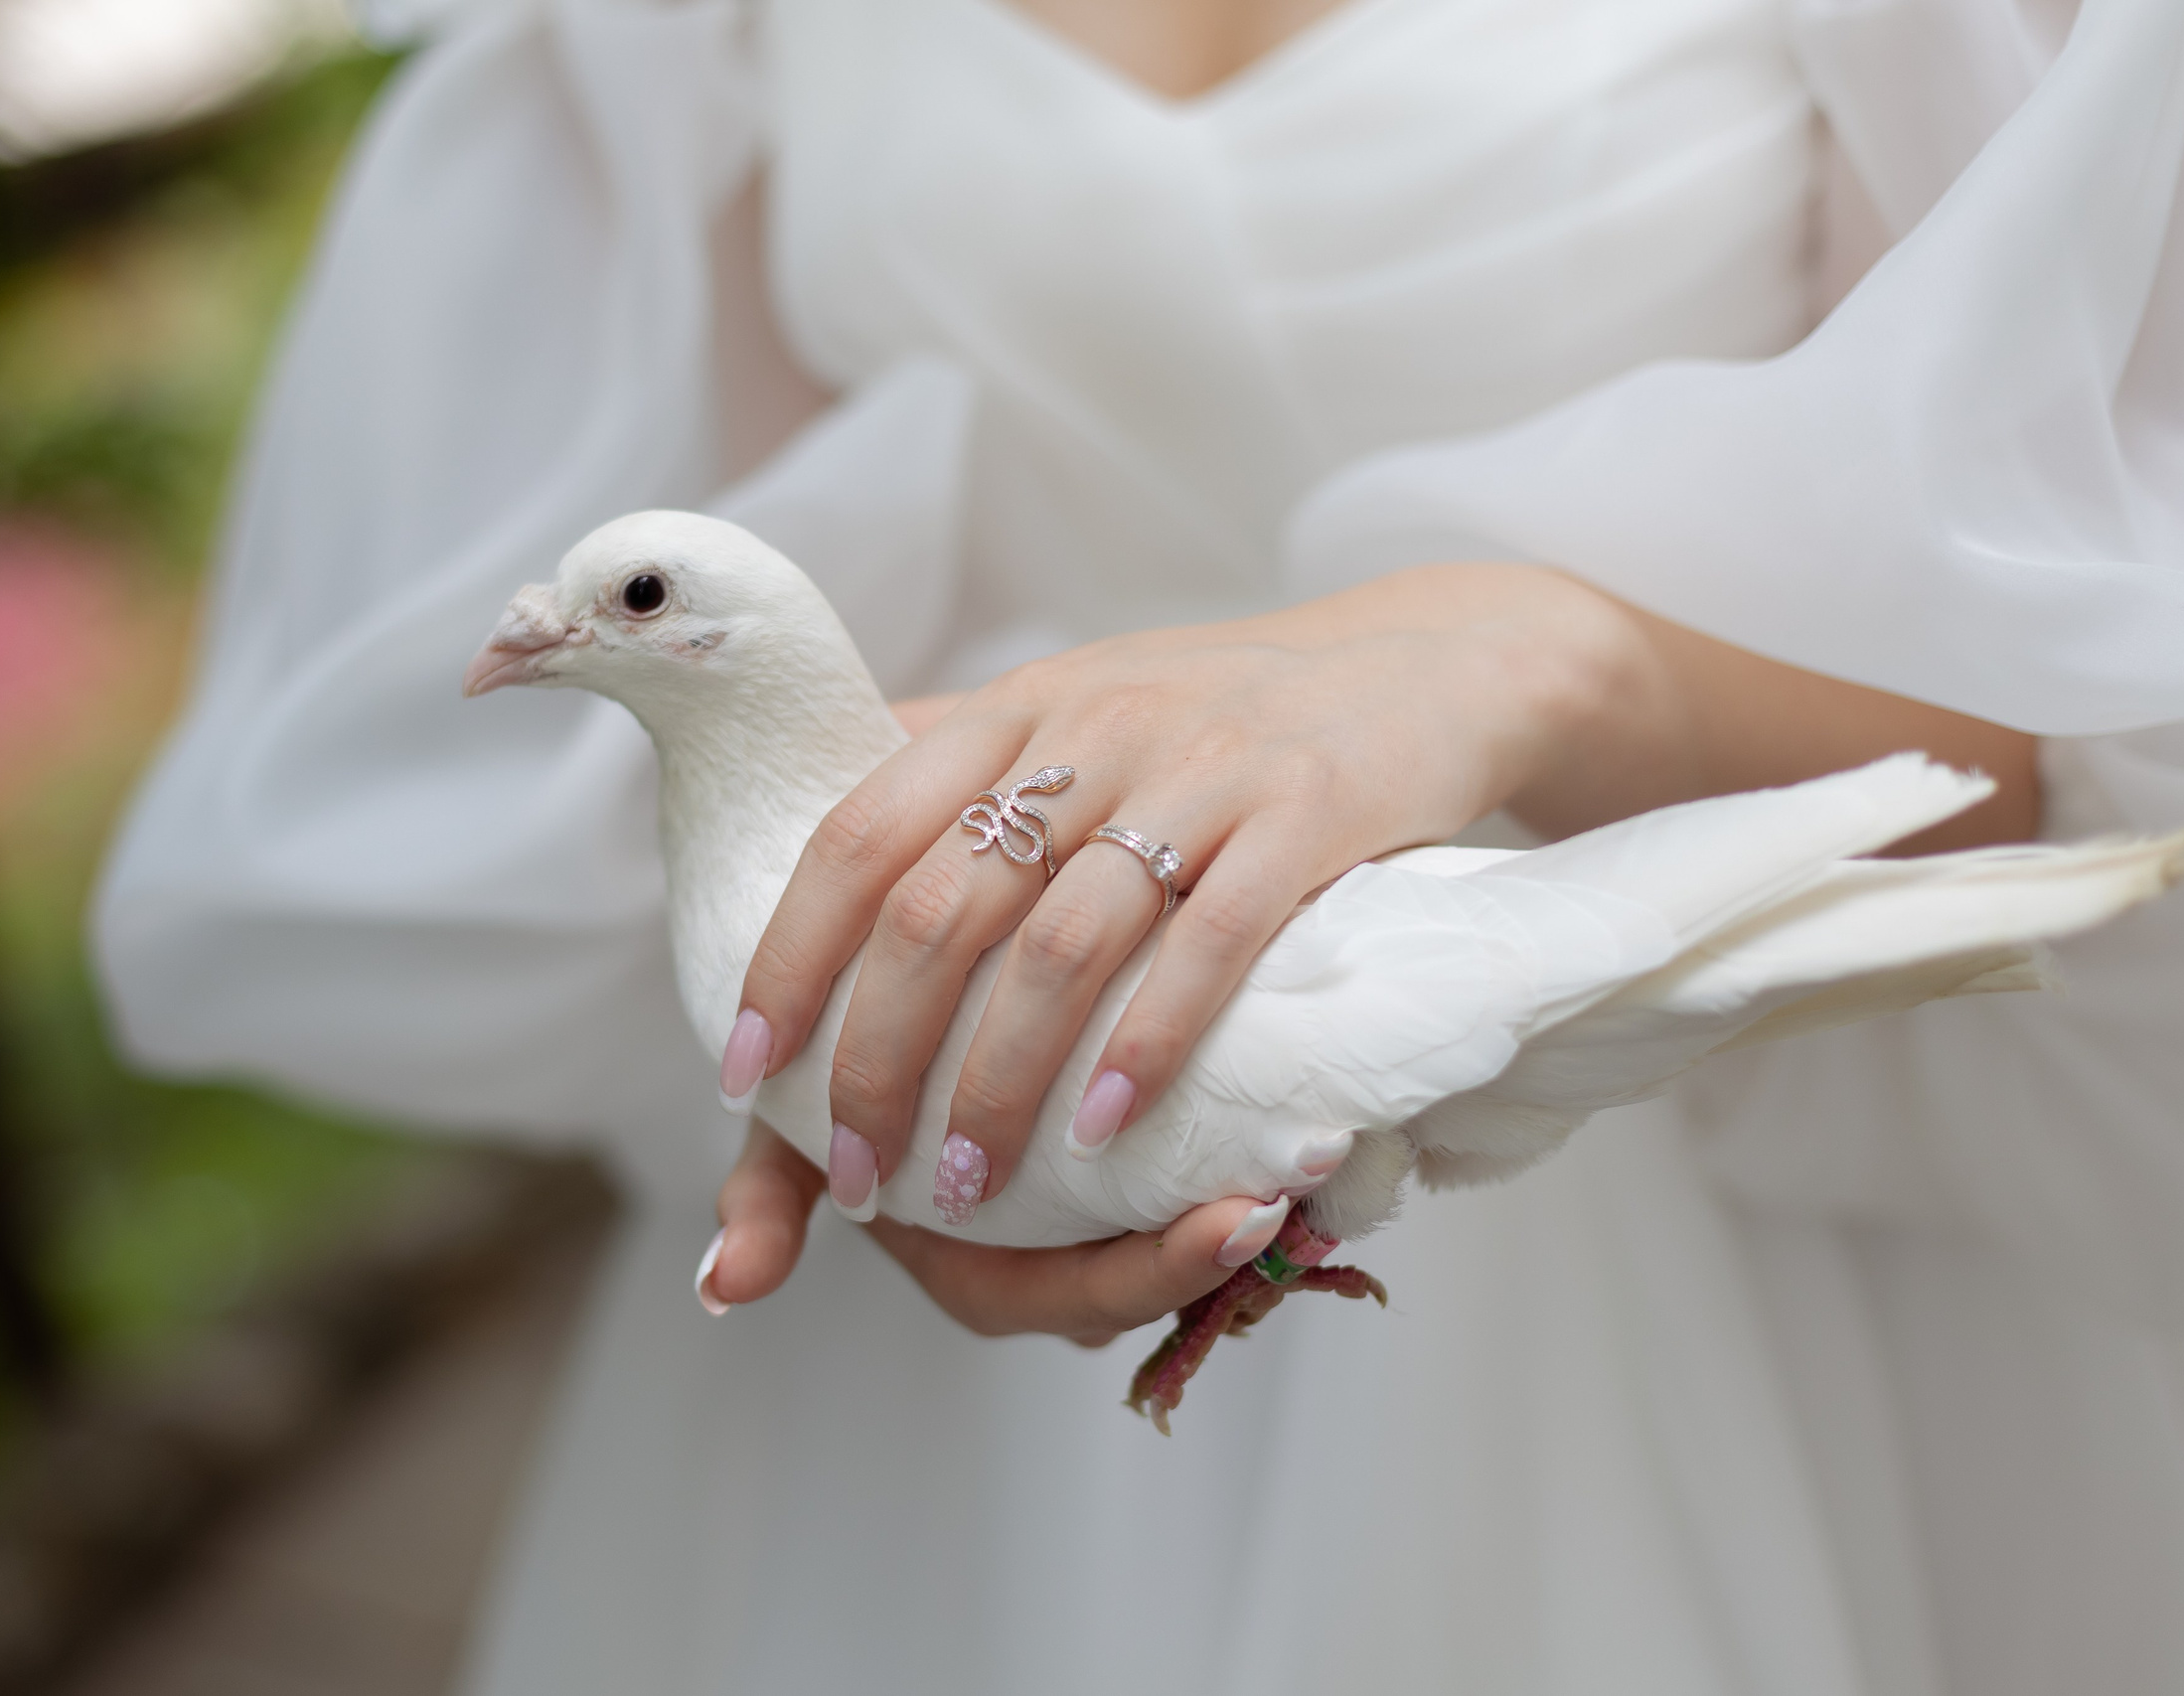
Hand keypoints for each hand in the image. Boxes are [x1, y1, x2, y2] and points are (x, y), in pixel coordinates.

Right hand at [699, 1116, 1283, 1345]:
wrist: (858, 998)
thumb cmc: (829, 1070)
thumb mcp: (789, 1126)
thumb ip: (767, 1196)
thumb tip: (721, 1284)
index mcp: (980, 1265)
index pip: (1075, 1296)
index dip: (1156, 1269)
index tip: (1234, 1224)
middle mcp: (1045, 1249)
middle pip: (1148, 1271)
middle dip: (1221, 1241)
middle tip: (1298, 1185)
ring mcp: (1090, 1201)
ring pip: (1177, 1218)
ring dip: (1243, 1188)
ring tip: (1321, 1141)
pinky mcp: (1127, 1141)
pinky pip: (1187, 1155)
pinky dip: (1232, 1129)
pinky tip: (1299, 1078)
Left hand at [711, 563, 2033, 1340]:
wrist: (1433, 660)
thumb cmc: (1230, 713)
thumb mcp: (1085, 702)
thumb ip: (964, 763)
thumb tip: (820, 831)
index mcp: (1016, 708)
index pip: (857, 830)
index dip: (791, 955)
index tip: (749, 1069)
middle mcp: (1092, 725)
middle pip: (943, 903)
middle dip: (880, 1054)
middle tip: (857, 1171)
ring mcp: (1202, 768)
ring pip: (1063, 939)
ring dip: (1000, 1079)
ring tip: (968, 1186)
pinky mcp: (1310, 812)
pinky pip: (1211, 941)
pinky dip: (1151, 1040)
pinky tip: (1112, 1128)